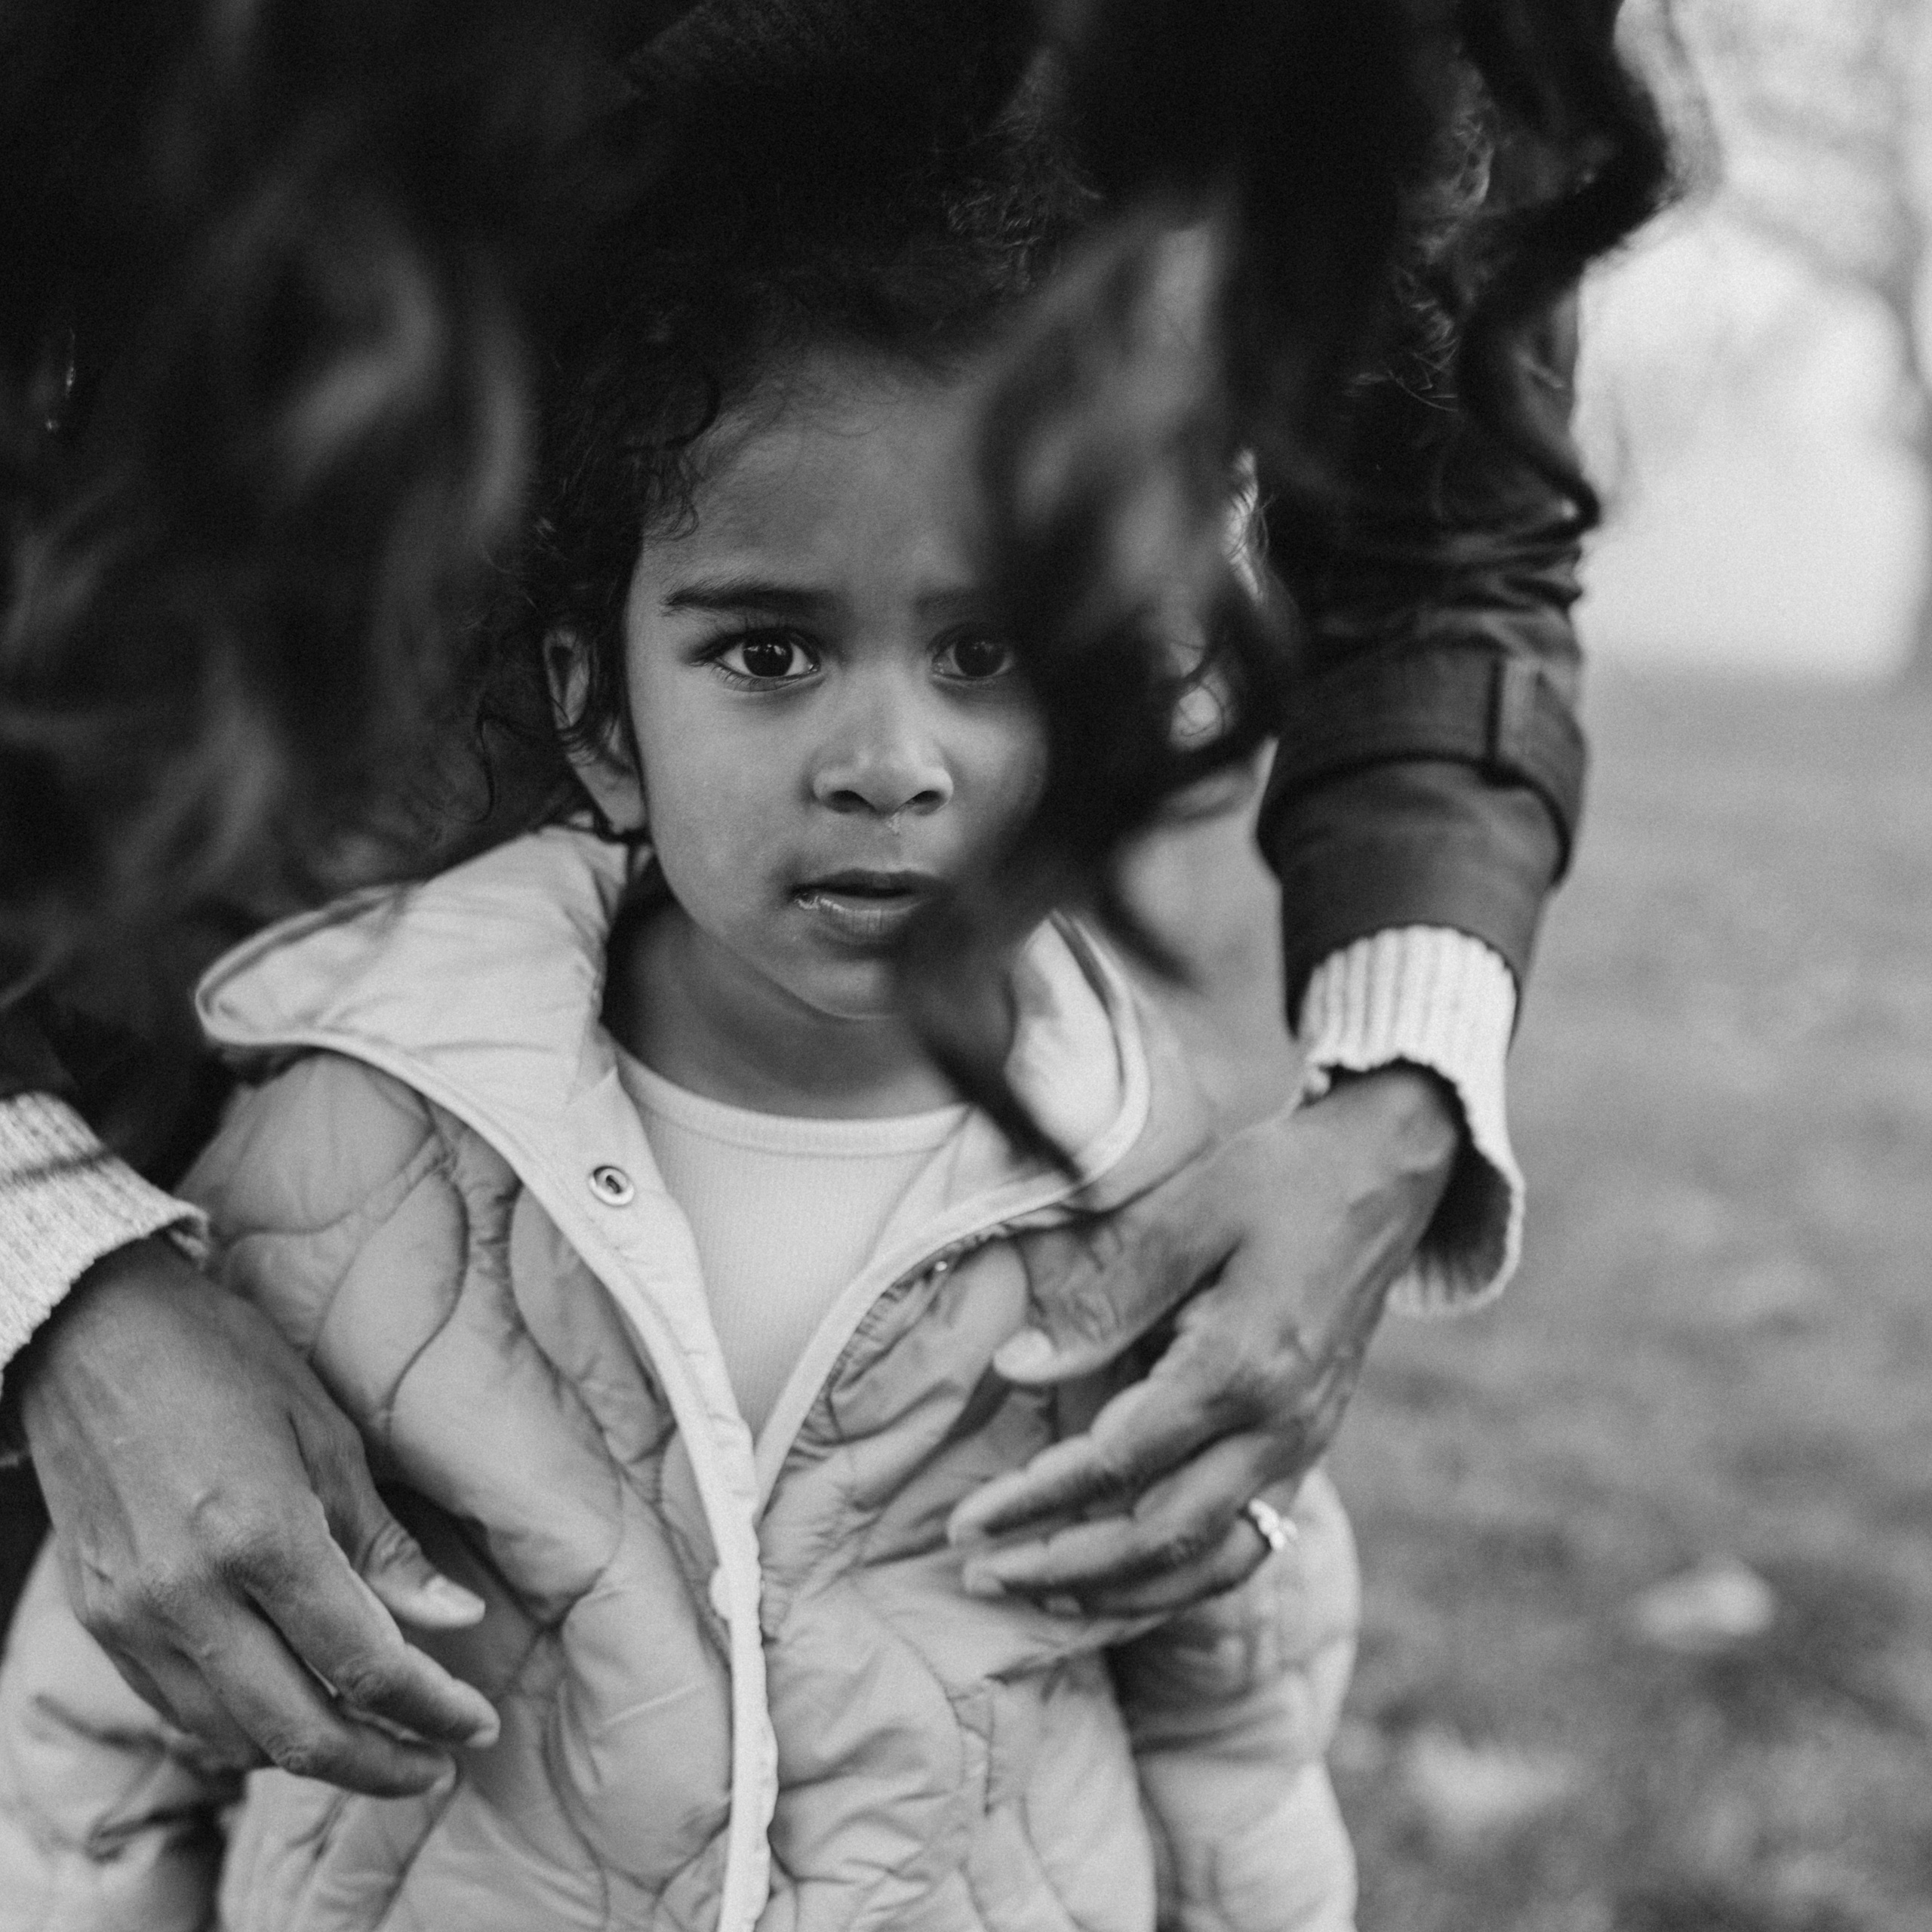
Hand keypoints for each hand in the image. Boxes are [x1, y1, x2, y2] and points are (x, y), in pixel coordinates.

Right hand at [17, 1236, 499, 1793]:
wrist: (92, 1335)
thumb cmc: (224, 1364)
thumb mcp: (328, 1436)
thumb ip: (385, 1544)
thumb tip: (456, 1618)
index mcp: (260, 1537)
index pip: (363, 1664)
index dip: (431, 1709)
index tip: (476, 1725)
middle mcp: (189, 1596)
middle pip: (297, 1731)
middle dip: (380, 1764)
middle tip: (437, 1763)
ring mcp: (135, 1619)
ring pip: (235, 1737)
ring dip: (313, 1751)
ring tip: (377, 1734)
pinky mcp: (102, 1624)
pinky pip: (182, 1710)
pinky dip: (247, 1726)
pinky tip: (294, 1704)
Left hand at [947, 1066, 1458, 1614]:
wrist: (1385, 1177)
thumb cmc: (1277, 1180)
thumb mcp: (1186, 1210)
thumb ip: (1105, 1294)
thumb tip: (1018, 1367)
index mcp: (1243, 1366)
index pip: (1119, 1463)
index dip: (1036, 1499)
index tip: (968, 1522)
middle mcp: (1280, 1427)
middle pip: (1162, 1535)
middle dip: (1064, 1566)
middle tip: (980, 1572)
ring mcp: (1303, 1447)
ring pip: (1213, 1562)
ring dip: (1123, 1593)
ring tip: (1041, 1598)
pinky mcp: (1310, 1449)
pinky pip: (1249, 1544)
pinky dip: (1184, 1579)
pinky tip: (1127, 1581)